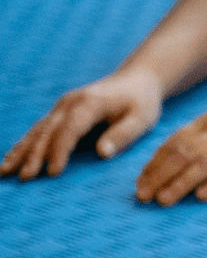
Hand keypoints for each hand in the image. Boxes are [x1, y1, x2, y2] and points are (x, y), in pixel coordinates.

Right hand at [3, 71, 164, 179]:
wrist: (136, 80)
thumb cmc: (141, 102)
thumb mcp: (142, 119)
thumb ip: (123, 135)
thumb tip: (102, 153)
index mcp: (89, 103)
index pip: (70, 130)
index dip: (60, 151)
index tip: (53, 172)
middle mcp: (70, 103)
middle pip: (48, 131)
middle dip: (34, 155)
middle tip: (25, 178)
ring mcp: (62, 106)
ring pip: (37, 131)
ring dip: (21, 151)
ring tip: (5, 171)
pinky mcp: (60, 112)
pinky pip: (38, 130)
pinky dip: (24, 145)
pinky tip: (11, 159)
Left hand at [134, 91, 206, 204]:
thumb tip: (180, 158)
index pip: (175, 142)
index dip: (155, 164)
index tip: (140, 184)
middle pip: (185, 153)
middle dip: (160, 176)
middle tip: (144, 197)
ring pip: (205, 162)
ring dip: (181, 183)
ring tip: (165, 200)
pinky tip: (203, 196)